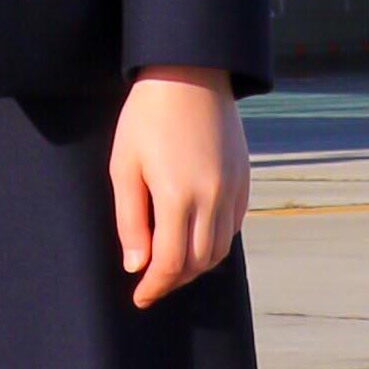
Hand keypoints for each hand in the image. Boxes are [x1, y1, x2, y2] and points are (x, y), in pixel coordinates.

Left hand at [111, 66, 248, 309]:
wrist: (190, 72)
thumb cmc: (147, 117)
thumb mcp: (124, 166)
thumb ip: (131, 220)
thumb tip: (137, 264)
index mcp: (178, 197)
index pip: (171, 263)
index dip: (155, 286)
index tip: (140, 296)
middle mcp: (212, 198)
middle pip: (199, 263)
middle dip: (175, 280)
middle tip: (152, 283)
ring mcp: (232, 189)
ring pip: (220, 249)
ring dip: (197, 265)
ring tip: (173, 264)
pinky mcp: (244, 178)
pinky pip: (233, 225)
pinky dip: (215, 241)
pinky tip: (196, 235)